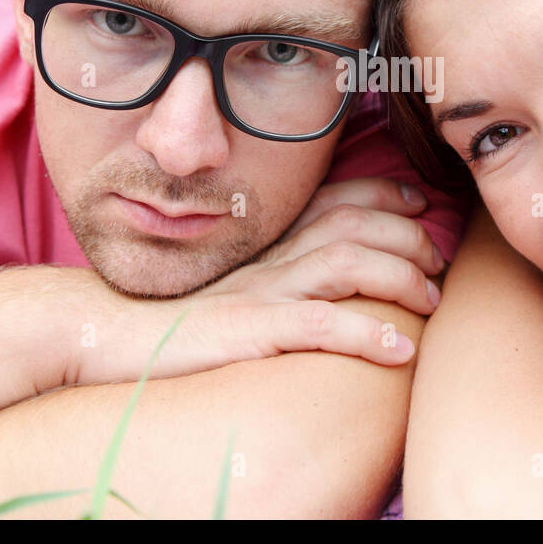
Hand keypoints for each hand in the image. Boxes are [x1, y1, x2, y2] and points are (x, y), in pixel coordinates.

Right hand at [67, 178, 445, 386]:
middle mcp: (269, 255)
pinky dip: (366, 334)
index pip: (336, 198)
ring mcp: (261, 289)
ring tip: (431, 300)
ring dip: (402, 277)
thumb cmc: (170, 313)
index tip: (418, 204)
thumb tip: (319, 274)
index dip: (385, 194)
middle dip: (409, 236)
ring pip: (349, 261)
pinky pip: (319, 323)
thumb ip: (274, 267)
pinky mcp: (249, 328)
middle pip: (355, 222)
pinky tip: (399, 349)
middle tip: (438, 261)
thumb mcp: (232, 279)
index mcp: (266, 239)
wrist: (104, 331)